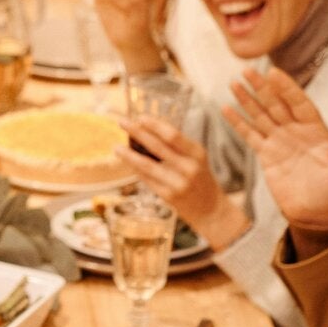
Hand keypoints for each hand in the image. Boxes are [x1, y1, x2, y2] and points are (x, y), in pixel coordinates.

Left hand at [117, 114, 246, 245]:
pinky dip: (136, 169)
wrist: (211, 209)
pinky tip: (128, 162)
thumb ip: (178, 145)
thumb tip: (150, 128)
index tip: (140, 117)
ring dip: (129, 155)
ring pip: (147, 165)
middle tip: (122, 122)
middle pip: (157, 146)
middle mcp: (188, 168)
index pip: (172, 135)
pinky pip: (147, 179)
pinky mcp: (168, 196)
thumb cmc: (200, 178)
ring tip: (116, 147)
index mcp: (196, 153)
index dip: (154, 125)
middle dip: (137, 132)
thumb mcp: (197, 158)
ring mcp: (177, 183)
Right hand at [221, 68, 327, 231]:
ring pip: (260, 115)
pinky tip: (226, 108)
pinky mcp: (266, 155)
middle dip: (262, 87)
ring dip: (247, 99)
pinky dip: (238, 122)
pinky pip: (249, 135)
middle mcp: (295, 131)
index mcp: (316, 130)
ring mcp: (279, 142)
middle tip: (247, 70)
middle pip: (276, 104)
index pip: (299, 103)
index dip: (287, 88)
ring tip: (234, 82)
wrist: (316, 216)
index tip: (273, 73)